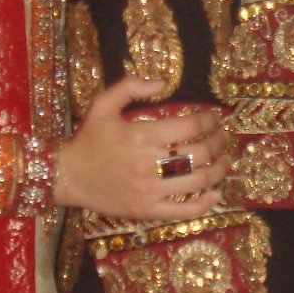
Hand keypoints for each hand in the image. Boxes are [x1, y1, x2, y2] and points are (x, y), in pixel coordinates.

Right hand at [53, 76, 229, 219]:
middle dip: (219, 144)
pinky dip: (205, 203)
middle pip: (200, 153)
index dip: (209, 121)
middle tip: (224, 138)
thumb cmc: (88, 139)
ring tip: (226, 161)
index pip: (190, 126)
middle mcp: (149, 163)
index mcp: (141, 135)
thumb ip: (130, 87)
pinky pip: (184, 210)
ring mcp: (150, 189)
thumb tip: (163, 82)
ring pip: (198, 181)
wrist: (68, 176)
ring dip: (219, 170)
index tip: (214, 118)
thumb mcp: (102, 104)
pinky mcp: (148, 210)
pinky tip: (215, 194)